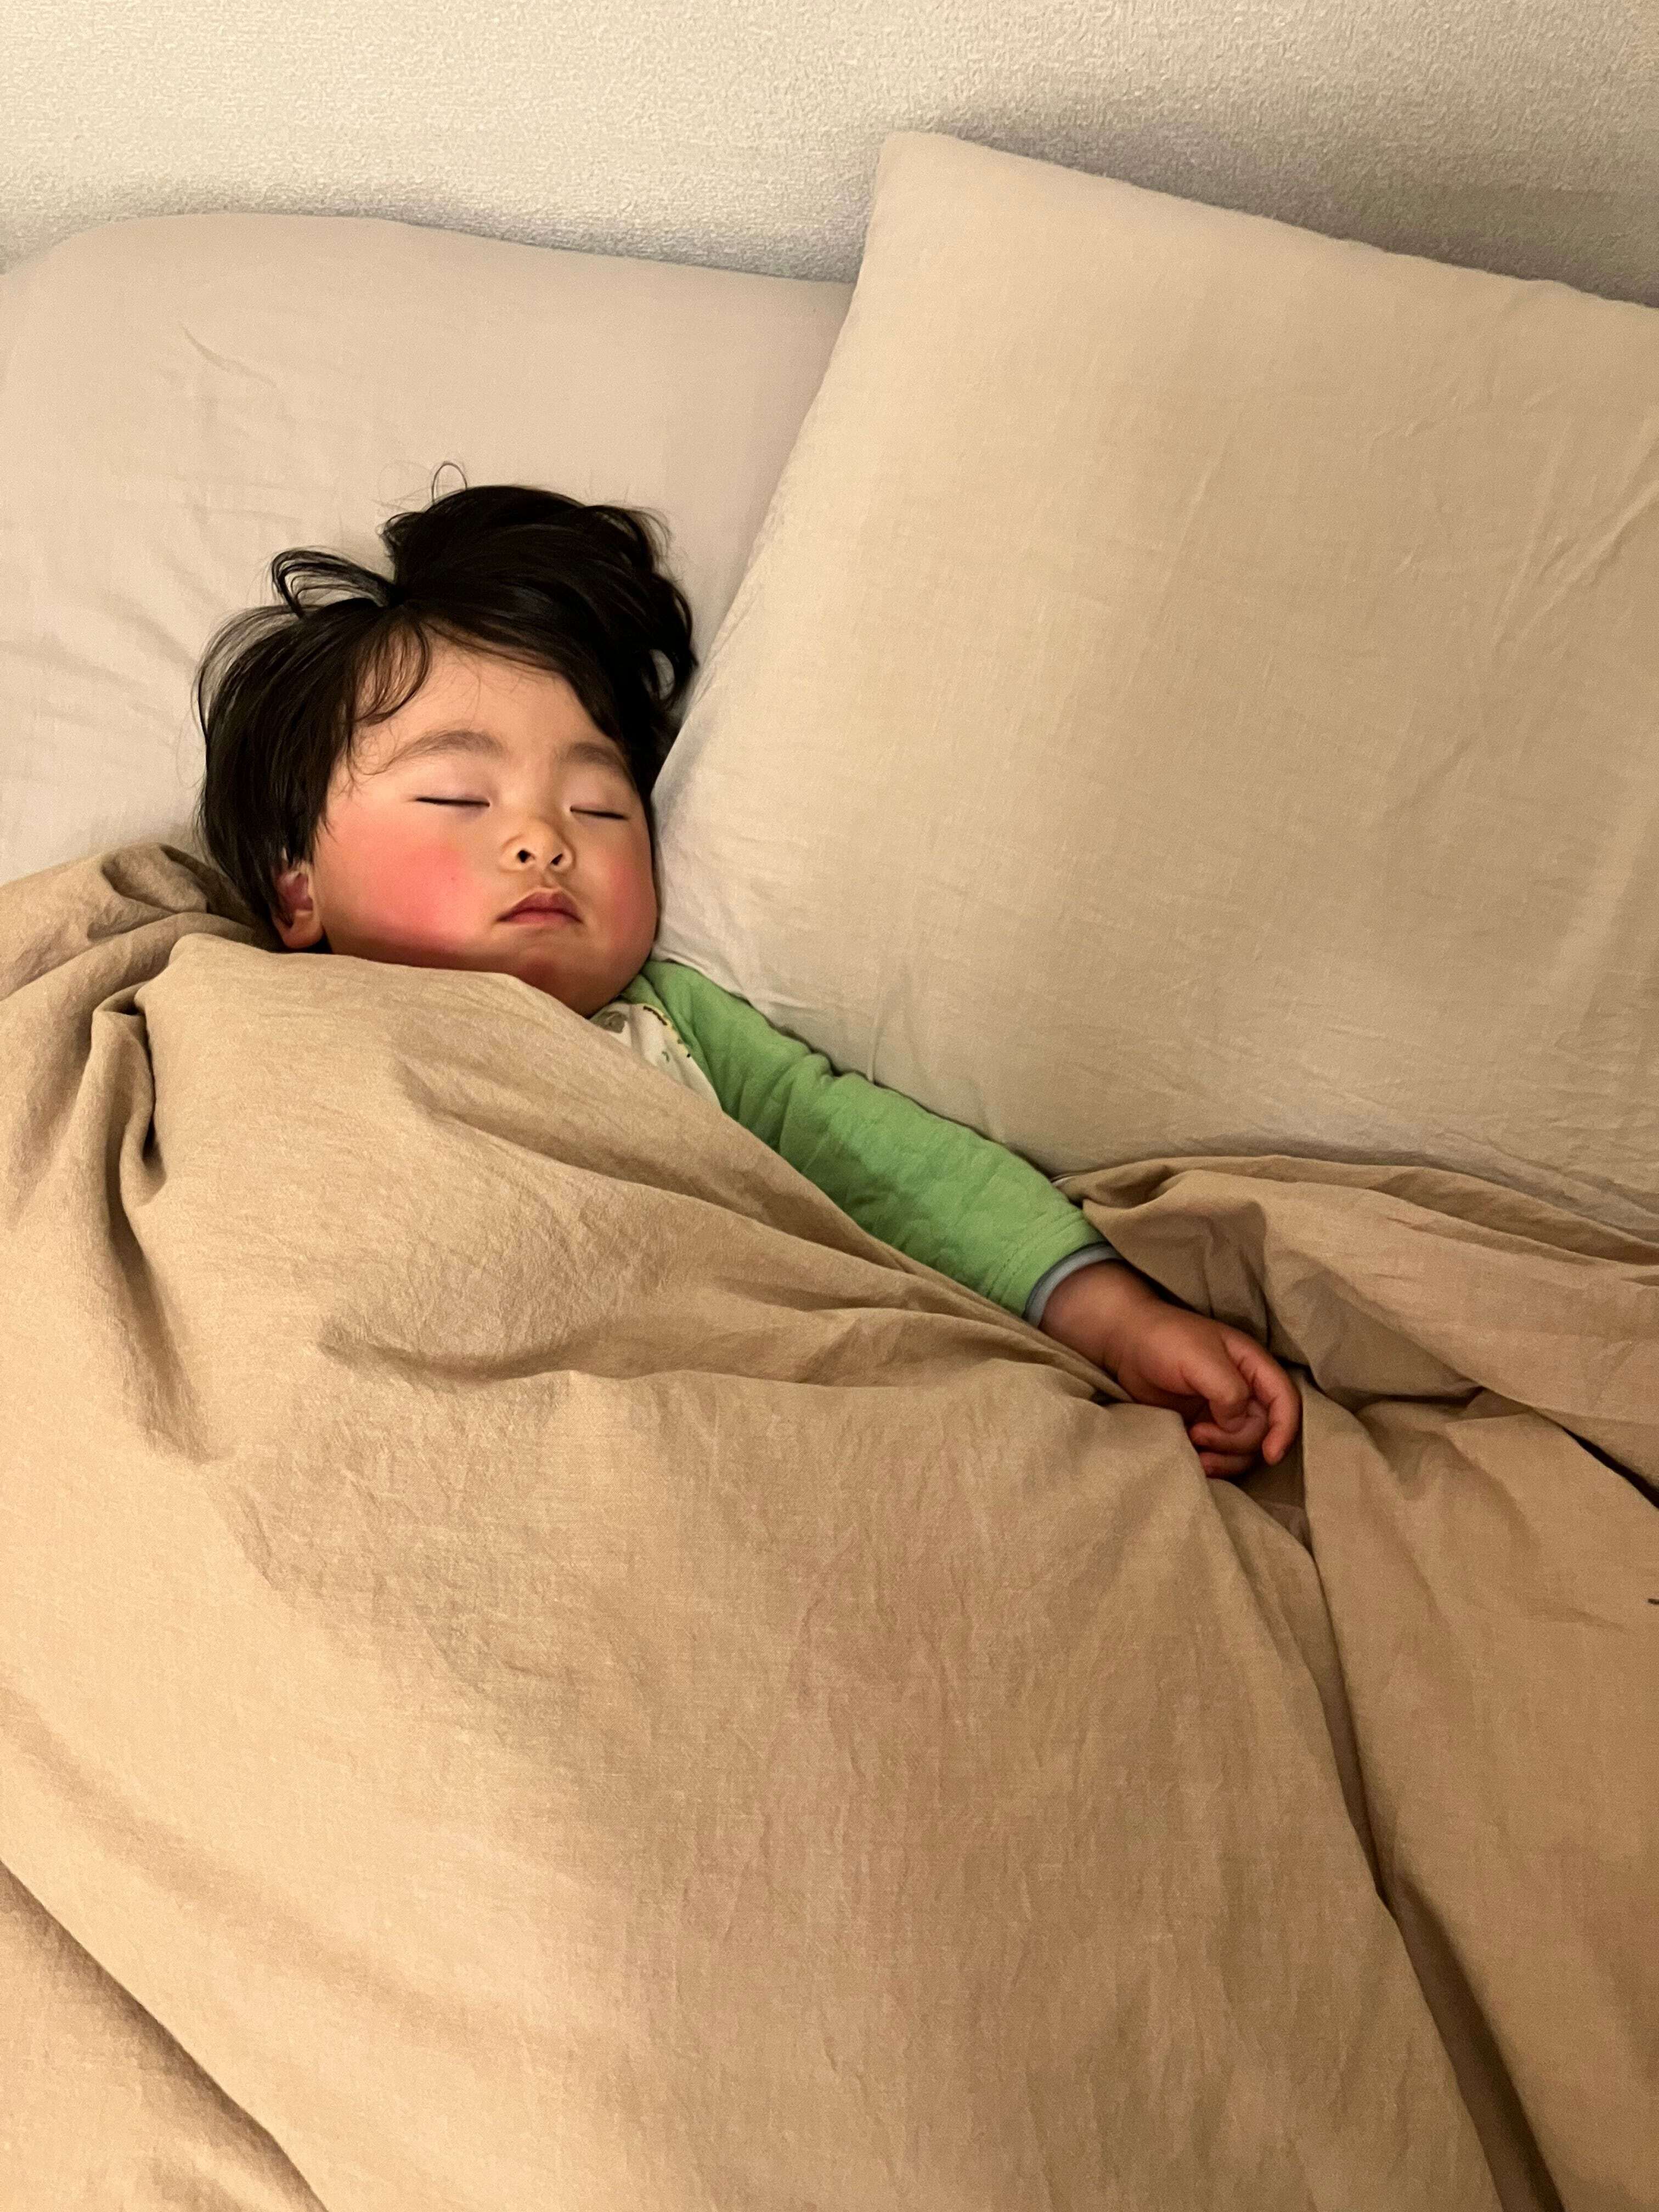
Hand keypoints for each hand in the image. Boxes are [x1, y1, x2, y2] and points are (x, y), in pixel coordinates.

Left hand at [1038, 1261, 1299, 1478]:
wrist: (1124, 1344)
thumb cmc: (1163, 1340)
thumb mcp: (1199, 1358)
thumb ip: (1228, 1390)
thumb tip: (1238, 1422)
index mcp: (1252, 1366)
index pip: (1285, 1401)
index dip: (1285, 1429)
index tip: (1270, 1455)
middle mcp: (1243, 1391)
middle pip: (1263, 1431)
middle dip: (1237, 1442)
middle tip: (1200, 1433)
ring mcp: (1222, 1411)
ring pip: (1244, 1449)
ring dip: (1225, 1458)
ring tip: (1194, 1447)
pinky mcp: (1203, 1427)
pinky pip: (1220, 1454)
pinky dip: (1211, 1462)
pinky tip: (1192, 1457)